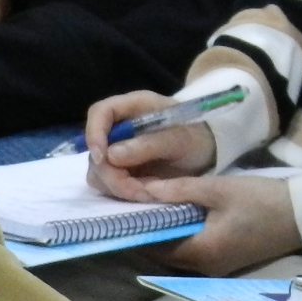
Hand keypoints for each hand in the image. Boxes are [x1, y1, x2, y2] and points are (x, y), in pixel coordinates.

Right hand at [85, 89, 218, 201]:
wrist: (207, 152)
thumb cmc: (196, 137)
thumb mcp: (181, 139)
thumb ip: (149, 144)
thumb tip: (112, 155)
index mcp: (133, 107)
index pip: (100, 112)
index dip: (94, 134)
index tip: (102, 158)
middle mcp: (119, 127)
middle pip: (96, 149)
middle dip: (112, 174)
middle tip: (138, 190)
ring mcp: (117, 150)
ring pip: (98, 171)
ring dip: (117, 187)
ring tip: (147, 192)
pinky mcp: (120, 171)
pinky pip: (109, 185)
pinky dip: (123, 193)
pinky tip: (146, 193)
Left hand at [145, 174, 301, 276]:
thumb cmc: (262, 200)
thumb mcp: (219, 189)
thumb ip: (179, 189)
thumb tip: (145, 188)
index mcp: (201, 252)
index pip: (154, 246)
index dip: (138, 227)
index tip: (127, 206)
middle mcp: (205, 267)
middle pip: (164, 252)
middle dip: (150, 230)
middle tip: (138, 202)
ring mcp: (217, 267)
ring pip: (179, 252)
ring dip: (167, 233)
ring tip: (156, 204)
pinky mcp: (227, 261)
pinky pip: (194, 251)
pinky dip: (183, 235)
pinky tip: (181, 214)